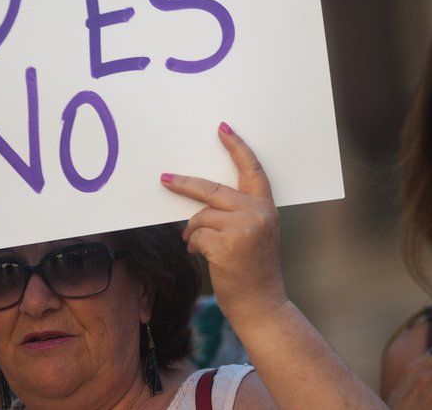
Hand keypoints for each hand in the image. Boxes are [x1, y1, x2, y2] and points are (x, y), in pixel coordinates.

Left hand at [160, 122, 284, 317]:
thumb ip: (237, 213)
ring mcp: (243, 228)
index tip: (222, 129)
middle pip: (212, 190)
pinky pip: (196, 236)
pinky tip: (202, 256)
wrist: (261, 304)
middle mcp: (257, 214)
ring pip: (200, 216)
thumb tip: (200, 199)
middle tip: (165, 179)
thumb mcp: (255, 234)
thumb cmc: (253, 271)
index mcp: (266, 208)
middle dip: (185, 184)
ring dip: (193, 232)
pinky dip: (194, 246)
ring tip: (200, 247)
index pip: (252, 170)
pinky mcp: (226, 244)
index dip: (237, 147)